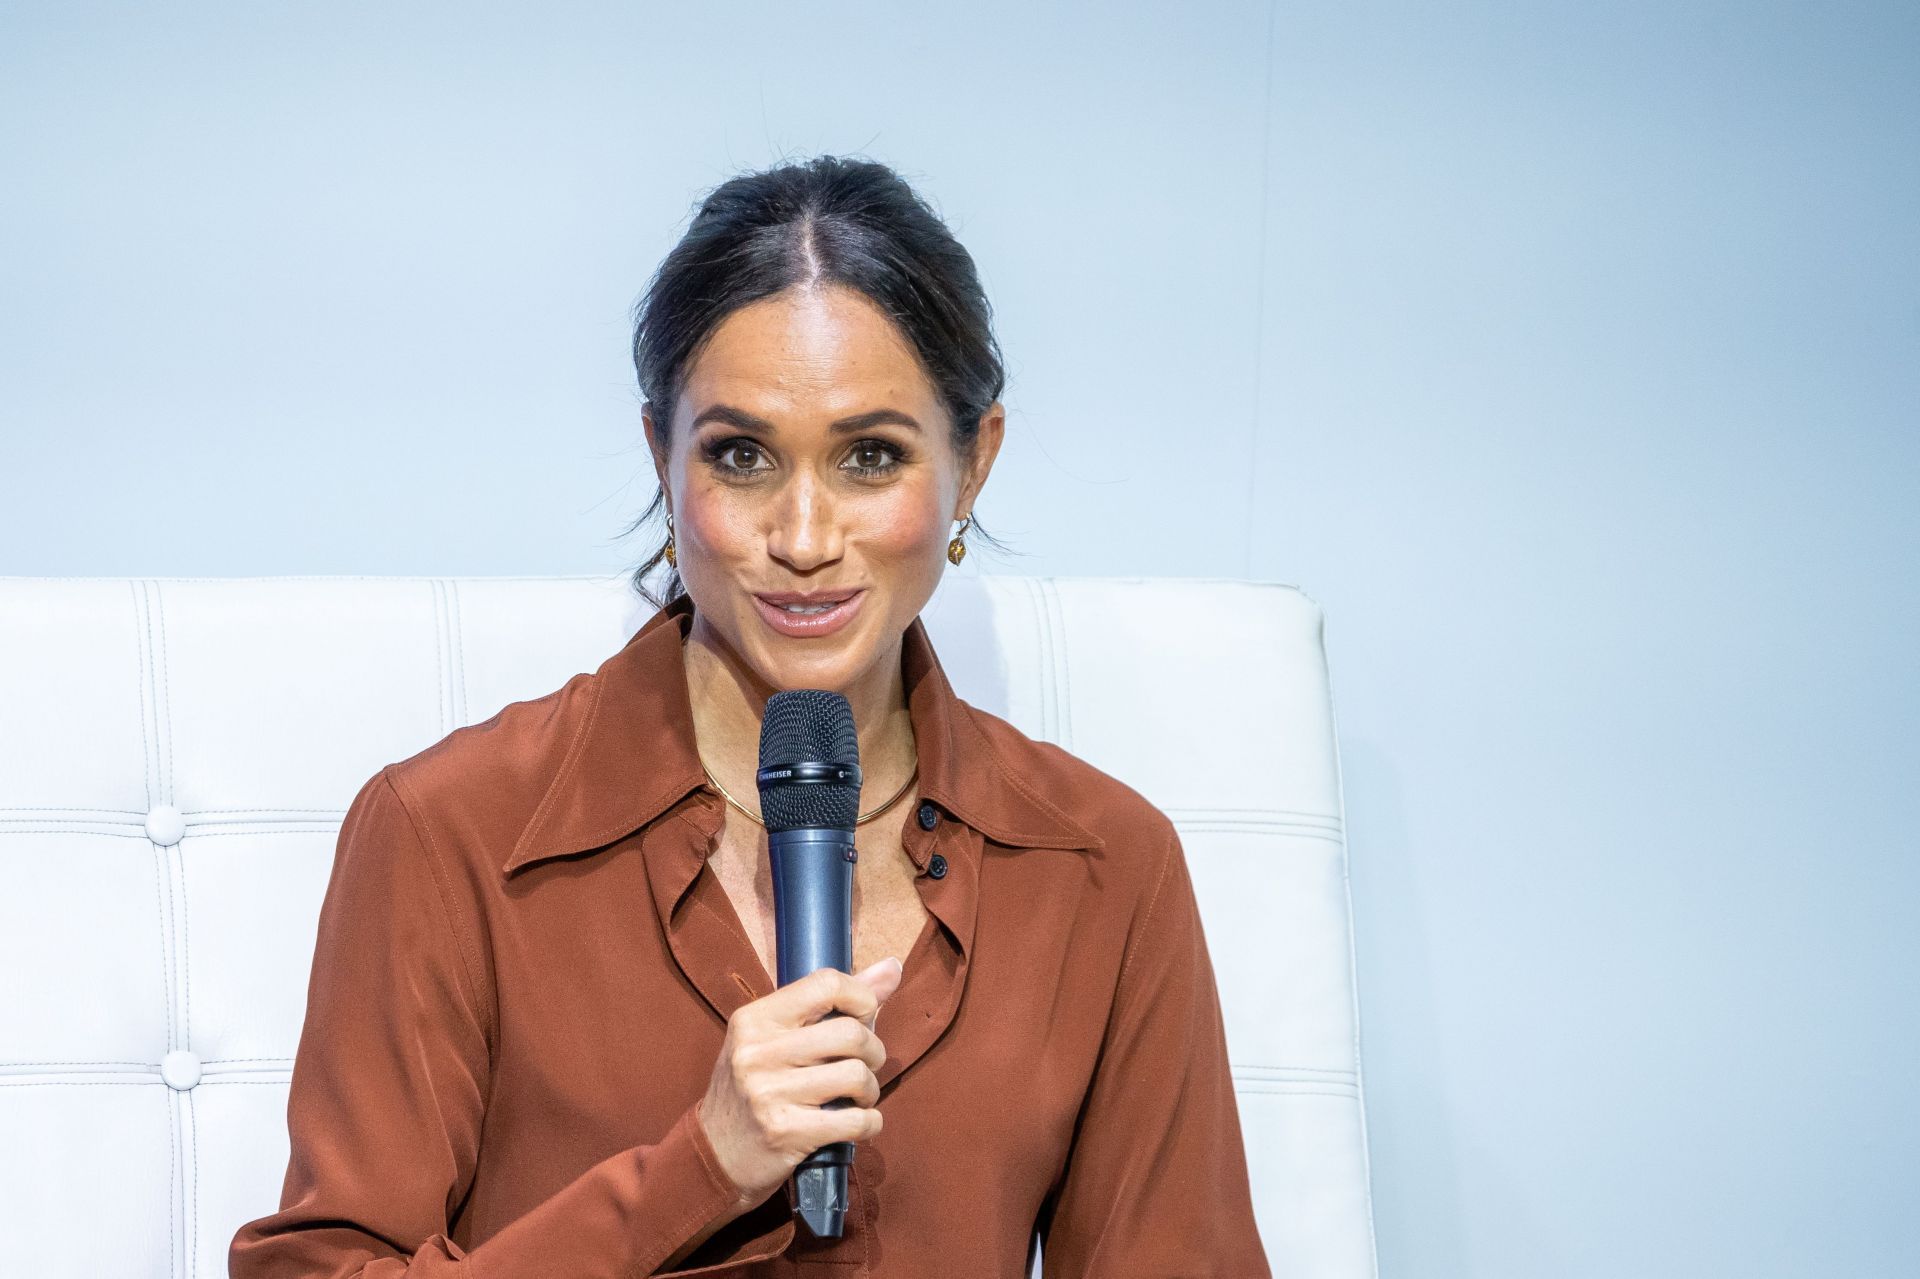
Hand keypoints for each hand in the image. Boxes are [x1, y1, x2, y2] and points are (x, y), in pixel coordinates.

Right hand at [694, 955, 904, 1208]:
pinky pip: (855, 1121)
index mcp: (754, 1019)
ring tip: (857, 1097)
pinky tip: (858, 1123)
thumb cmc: (756, 1087)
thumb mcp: (775, 1038)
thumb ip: (834, 1002)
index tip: (863, 1017)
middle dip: (873, 1051)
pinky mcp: (785, 1133)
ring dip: (870, 1091)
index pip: (826, 984)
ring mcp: (769, 1094)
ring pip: (857, 1076)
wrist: (714, 1156)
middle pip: (851, 1033)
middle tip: (863, 1066)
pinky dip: (869, 1123)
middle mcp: (757, 1052)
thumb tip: (892, 967)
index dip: (861, 997)